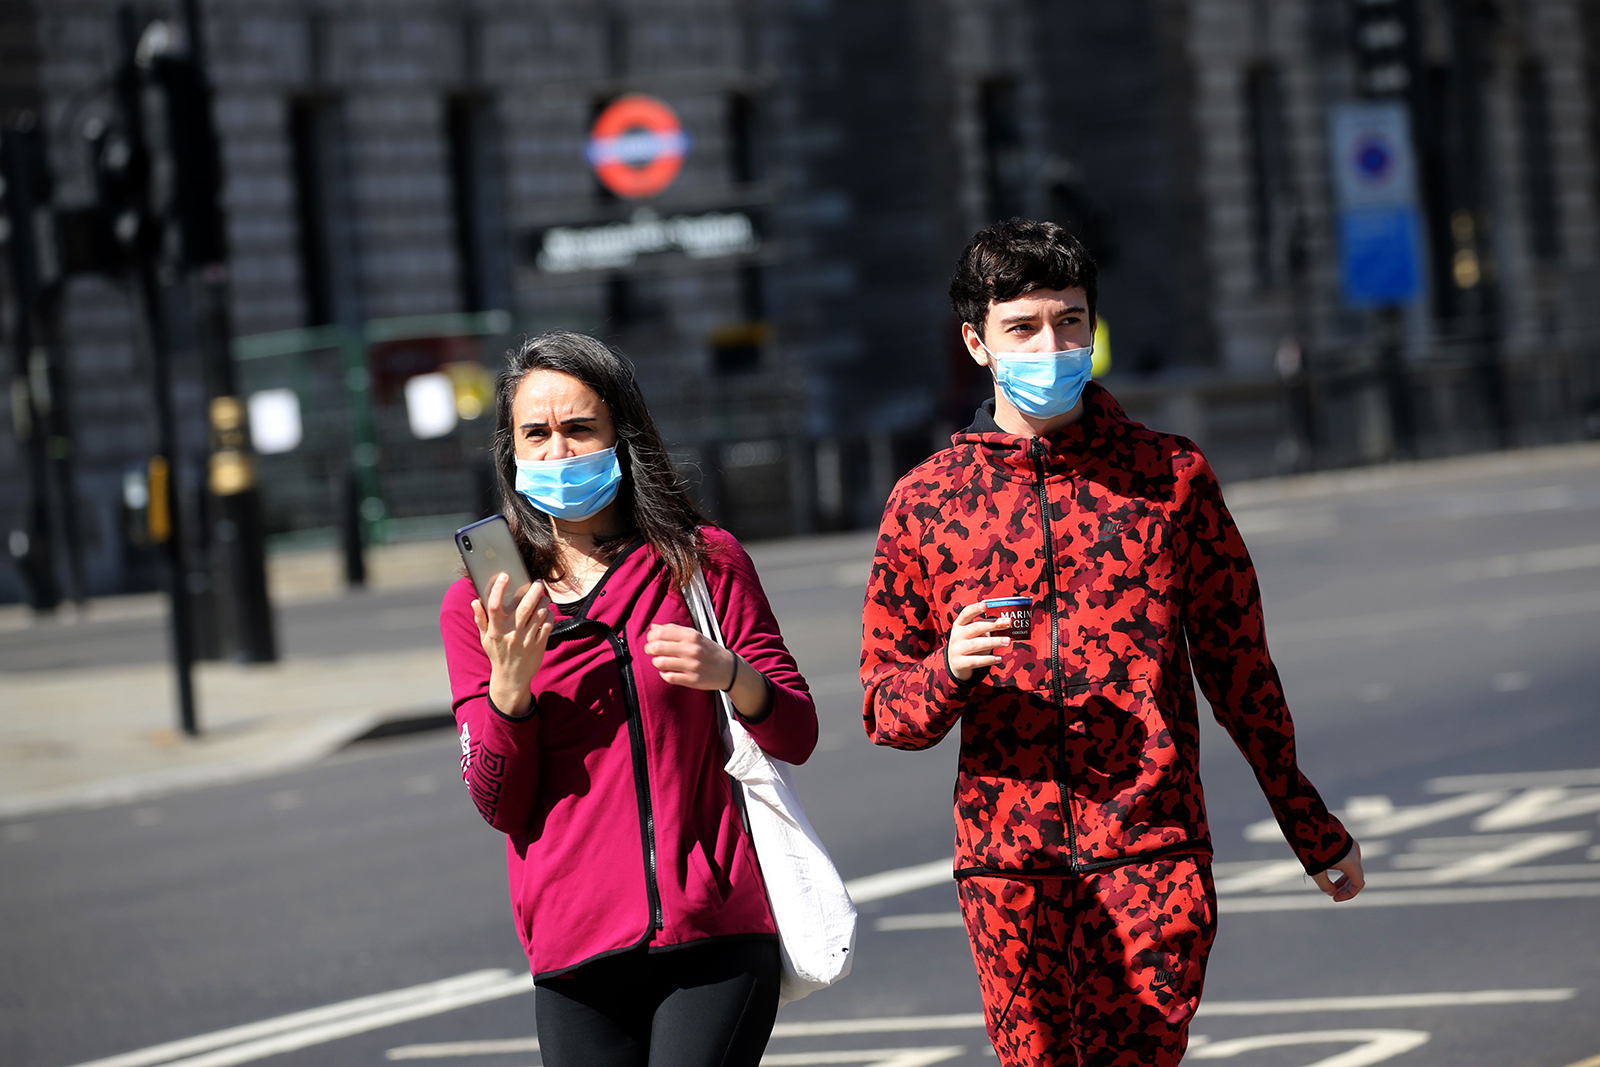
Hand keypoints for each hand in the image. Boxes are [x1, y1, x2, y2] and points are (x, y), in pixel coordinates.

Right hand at [472, 573, 552, 717]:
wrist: (511, 678)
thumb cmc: (497, 654)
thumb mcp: (485, 638)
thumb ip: (481, 619)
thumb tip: (475, 602)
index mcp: (496, 630)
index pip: (495, 605)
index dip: (498, 588)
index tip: (504, 576)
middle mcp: (512, 633)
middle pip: (525, 606)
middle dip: (533, 590)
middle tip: (537, 582)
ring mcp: (527, 639)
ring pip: (540, 613)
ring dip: (543, 600)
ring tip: (542, 595)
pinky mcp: (539, 644)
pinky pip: (548, 624)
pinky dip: (549, 614)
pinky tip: (547, 610)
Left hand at [645, 623, 736, 690]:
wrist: (728, 668)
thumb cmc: (708, 650)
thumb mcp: (694, 635)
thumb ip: (674, 630)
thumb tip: (653, 627)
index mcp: (691, 636)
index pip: (661, 632)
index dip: (650, 636)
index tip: (650, 639)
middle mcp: (691, 649)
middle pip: (657, 647)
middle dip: (649, 649)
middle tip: (650, 650)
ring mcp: (692, 665)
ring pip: (661, 663)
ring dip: (656, 662)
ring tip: (659, 661)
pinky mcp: (692, 680)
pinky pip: (669, 677)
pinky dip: (663, 674)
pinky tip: (667, 671)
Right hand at [946, 601, 1013, 681]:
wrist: (955, 664)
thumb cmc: (968, 643)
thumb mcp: (972, 633)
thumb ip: (985, 627)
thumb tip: (1006, 623)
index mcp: (959, 624)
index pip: (966, 613)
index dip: (975, 609)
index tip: (985, 605)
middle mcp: (957, 635)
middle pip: (975, 628)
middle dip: (993, 625)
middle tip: (1008, 623)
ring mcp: (957, 649)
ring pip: (977, 644)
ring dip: (994, 641)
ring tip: (1008, 641)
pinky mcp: (960, 663)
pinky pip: (976, 661)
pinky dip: (988, 659)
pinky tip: (999, 658)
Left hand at [1312, 839, 1364, 901]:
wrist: (1307, 821)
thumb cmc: (1311, 846)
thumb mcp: (1316, 870)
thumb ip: (1325, 885)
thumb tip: (1331, 893)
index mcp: (1351, 862)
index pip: (1358, 884)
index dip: (1349, 894)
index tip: (1335, 898)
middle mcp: (1354, 853)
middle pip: (1355, 876)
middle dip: (1344, 887)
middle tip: (1332, 893)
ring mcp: (1350, 845)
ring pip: (1351, 866)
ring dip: (1342, 877)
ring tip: (1329, 884)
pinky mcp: (1344, 840)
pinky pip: (1347, 858)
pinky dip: (1341, 867)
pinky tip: (1327, 869)